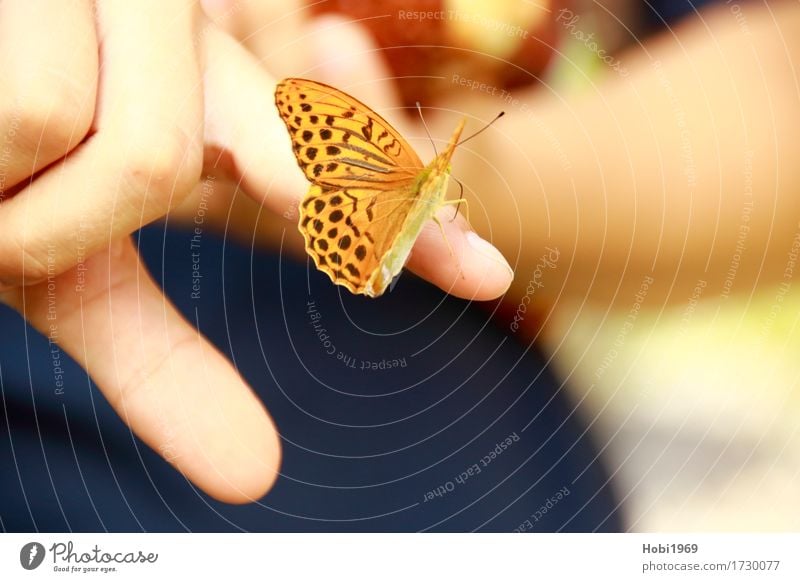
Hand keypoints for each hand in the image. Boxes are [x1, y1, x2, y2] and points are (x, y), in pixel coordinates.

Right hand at [0, 1, 512, 503]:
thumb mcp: (72, 279)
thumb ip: (162, 364)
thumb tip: (256, 478)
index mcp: (202, 98)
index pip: (332, 156)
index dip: (403, 215)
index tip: (485, 273)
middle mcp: (184, 34)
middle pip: (284, 146)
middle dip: (241, 211)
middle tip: (246, 254)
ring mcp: (132, 4)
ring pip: (152, 156)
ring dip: (45, 222)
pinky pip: (48, 116)